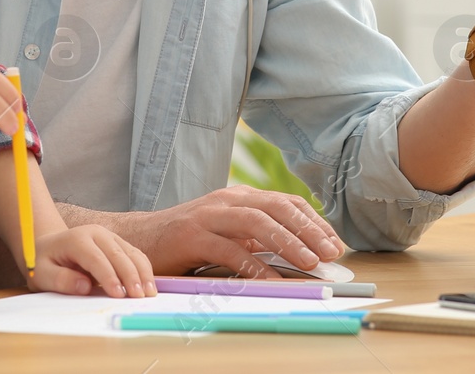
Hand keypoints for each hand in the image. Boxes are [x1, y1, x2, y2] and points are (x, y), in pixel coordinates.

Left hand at [30, 224, 155, 297]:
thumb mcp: (42, 274)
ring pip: (131, 253)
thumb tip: (84, 286)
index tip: (118, 294)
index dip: (109, 276)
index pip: (97, 258)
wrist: (48, 246)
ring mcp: (109, 236)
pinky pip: (134, 255)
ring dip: (142, 272)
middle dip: (131, 276)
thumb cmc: (44, 263)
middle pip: (118, 254)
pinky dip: (143, 269)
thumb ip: (60, 280)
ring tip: (149, 293)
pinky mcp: (117, 243)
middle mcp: (96, 233)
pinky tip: (148, 284)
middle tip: (140, 297)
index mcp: (77, 239)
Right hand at [112, 185, 344, 276]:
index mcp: (239, 196)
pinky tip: (272, 279)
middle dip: (308, 229)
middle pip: (276, 207)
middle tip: (330, 252)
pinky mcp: (192, 235)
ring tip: (309, 262)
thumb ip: (256, 238)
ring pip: (257, 222)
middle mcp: (227, 199)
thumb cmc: (188, 240)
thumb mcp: (227, 232)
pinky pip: (230, 249)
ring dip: (288, 242)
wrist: (139, 238)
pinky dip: (254, 265)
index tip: (334, 242)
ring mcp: (209, 215)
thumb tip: (299, 253)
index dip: (314, 221)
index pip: (286, 202)